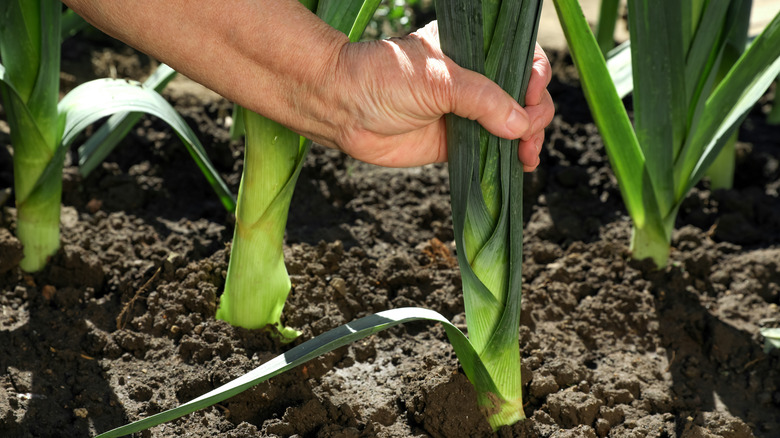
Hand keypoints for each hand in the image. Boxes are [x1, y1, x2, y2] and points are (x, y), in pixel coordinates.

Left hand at [326, 21, 553, 169]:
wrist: (342, 109)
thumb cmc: (383, 78)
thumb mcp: (437, 80)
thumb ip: (482, 99)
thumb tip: (520, 124)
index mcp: (472, 50)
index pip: (521, 57)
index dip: (535, 76)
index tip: (531, 94)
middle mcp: (474, 80)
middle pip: (524, 94)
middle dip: (536, 113)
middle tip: (528, 132)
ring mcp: (467, 112)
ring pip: (514, 124)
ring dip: (529, 139)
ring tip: (527, 155)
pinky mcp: (456, 142)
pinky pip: (493, 150)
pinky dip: (511, 158)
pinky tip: (522, 165)